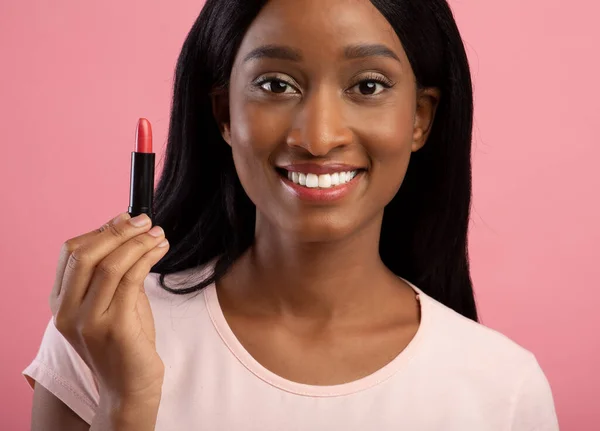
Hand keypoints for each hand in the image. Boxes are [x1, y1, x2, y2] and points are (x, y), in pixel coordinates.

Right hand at [50, 212, 168, 407]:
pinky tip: (159, 249)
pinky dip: (147, 258)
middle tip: (145, 221)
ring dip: (138, 242)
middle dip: (118, 231)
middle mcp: (68, 312)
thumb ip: (113, 274)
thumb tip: (129, 234)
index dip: (99, 230)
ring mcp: (89, 321)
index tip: (125, 217)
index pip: (70, 254)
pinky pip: (131, 280)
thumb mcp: (112, 303)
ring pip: (110, 265)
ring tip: (158, 234)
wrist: (130, 387)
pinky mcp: (115, 328)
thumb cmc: (125, 343)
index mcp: (62, 304)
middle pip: (85, 254)